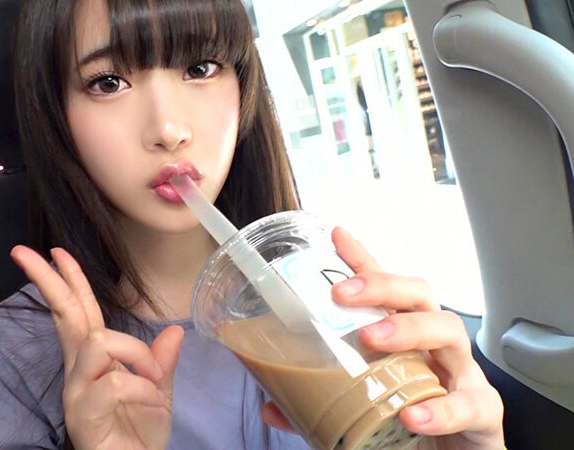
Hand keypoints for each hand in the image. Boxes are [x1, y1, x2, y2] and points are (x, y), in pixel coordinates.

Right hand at [11, 246, 184, 449]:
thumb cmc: (140, 435)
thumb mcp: (159, 392)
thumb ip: (162, 362)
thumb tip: (174, 331)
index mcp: (93, 361)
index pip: (78, 312)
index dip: (68, 281)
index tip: (55, 251)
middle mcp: (78, 371)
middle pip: (64, 314)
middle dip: (48, 280)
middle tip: (23, 252)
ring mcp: (77, 392)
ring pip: (98, 341)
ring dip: (134, 352)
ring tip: (154, 377)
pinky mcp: (83, 414)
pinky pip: (113, 382)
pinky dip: (141, 385)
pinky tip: (153, 399)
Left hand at [261, 228, 504, 449]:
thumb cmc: (408, 426)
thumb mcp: (361, 407)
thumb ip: (320, 403)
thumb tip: (272, 406)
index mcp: (404, 340)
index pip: (386, 291)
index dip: (363, 261)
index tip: (336, 237)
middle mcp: (434, 348)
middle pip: (419, 295)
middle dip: (382, 286)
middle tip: (341, 293)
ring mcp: (462, 375)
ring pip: (448, 331)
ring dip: (409, 329)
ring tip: (373, 338)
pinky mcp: (483, 413)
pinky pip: (470, 403)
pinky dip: (442, 409)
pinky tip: (413, 414)